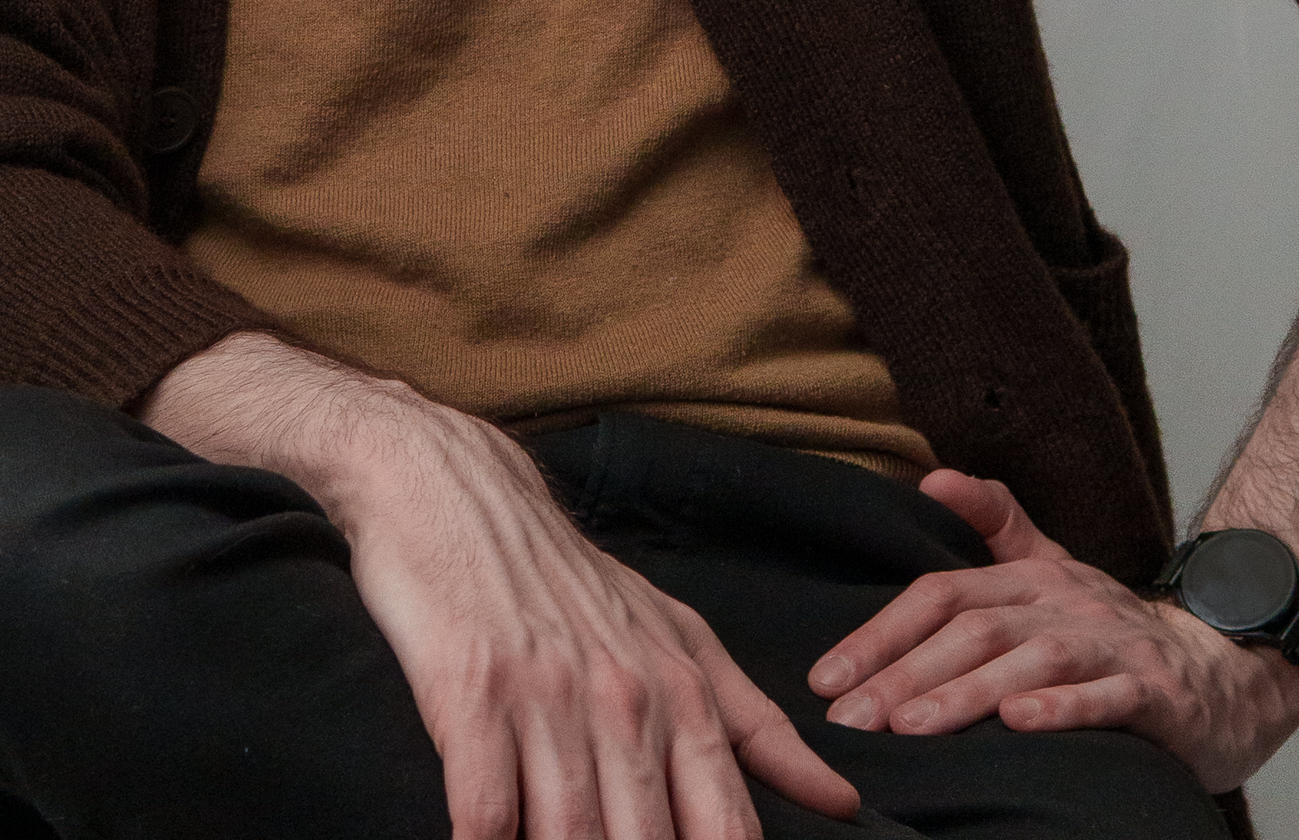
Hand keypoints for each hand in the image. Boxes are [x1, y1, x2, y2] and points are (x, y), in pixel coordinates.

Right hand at [142, 338, 857, 838]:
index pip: (727, 827)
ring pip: (570, 839)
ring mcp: (547, 698)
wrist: (458, 493)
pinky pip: (485, 816)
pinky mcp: (471, 696)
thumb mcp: (677, 636)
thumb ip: (754, 727)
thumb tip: (840, 800)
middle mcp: (624, 698)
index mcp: (682, 691)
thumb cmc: (569, 582)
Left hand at [806, 469, 1298, 795]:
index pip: (941, 594)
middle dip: (904, 672)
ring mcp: (1111, 644)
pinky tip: (1019, 724)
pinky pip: (1104, 697)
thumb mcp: (1052, 566)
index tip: (826, 678)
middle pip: (973, 629)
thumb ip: (993, 522)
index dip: (881, 632)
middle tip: (849, 718)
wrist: (1226, 668)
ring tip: (908, 725)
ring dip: (964, 692)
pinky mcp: (1155, 690)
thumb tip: (928, 477)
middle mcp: (1064, 602)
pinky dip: (1060, 709)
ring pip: (1028, 660)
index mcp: (1030, 578)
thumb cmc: (1116, 630)